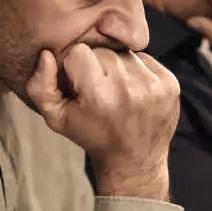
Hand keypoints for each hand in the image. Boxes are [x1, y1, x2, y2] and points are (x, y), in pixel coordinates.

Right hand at [27, 45, 178, 199]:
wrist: (135, 160)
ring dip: (118, 68)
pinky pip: (145, 59)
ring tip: (117, 93)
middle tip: (100, 92)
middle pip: (103, 50)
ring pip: (124, 53)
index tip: (81, 88)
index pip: (79, 52)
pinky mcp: (170, 83)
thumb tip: (47, 55)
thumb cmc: (93, 135)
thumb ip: (41, 86)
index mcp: (99, 94)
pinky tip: (134, 93)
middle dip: (97, 67)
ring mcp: (153, 85)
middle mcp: (129, 87)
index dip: (75, 68)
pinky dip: (138, 71)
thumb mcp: (56, 118)